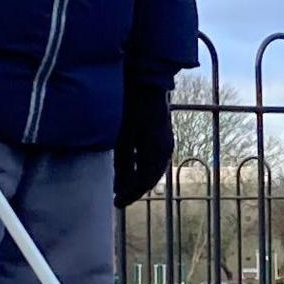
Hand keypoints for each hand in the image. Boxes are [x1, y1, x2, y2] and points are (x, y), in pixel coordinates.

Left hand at [115, 85, 176, 208]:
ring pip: (154, 169)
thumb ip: (122, 163)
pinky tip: (132, 168)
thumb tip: (118, 188)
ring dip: (139, 178)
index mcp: (156, 151)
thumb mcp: (122, 137)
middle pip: (150, 177)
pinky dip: (143, 168)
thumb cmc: (130, 105)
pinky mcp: (163, 135)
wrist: (145, 80)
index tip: (116, 203)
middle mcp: (165, 148)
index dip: (130, 195)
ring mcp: (166, 141)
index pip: (145, 182)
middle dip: (134, 189)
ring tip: (123, 185)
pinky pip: (155, 159)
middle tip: (118, 198)